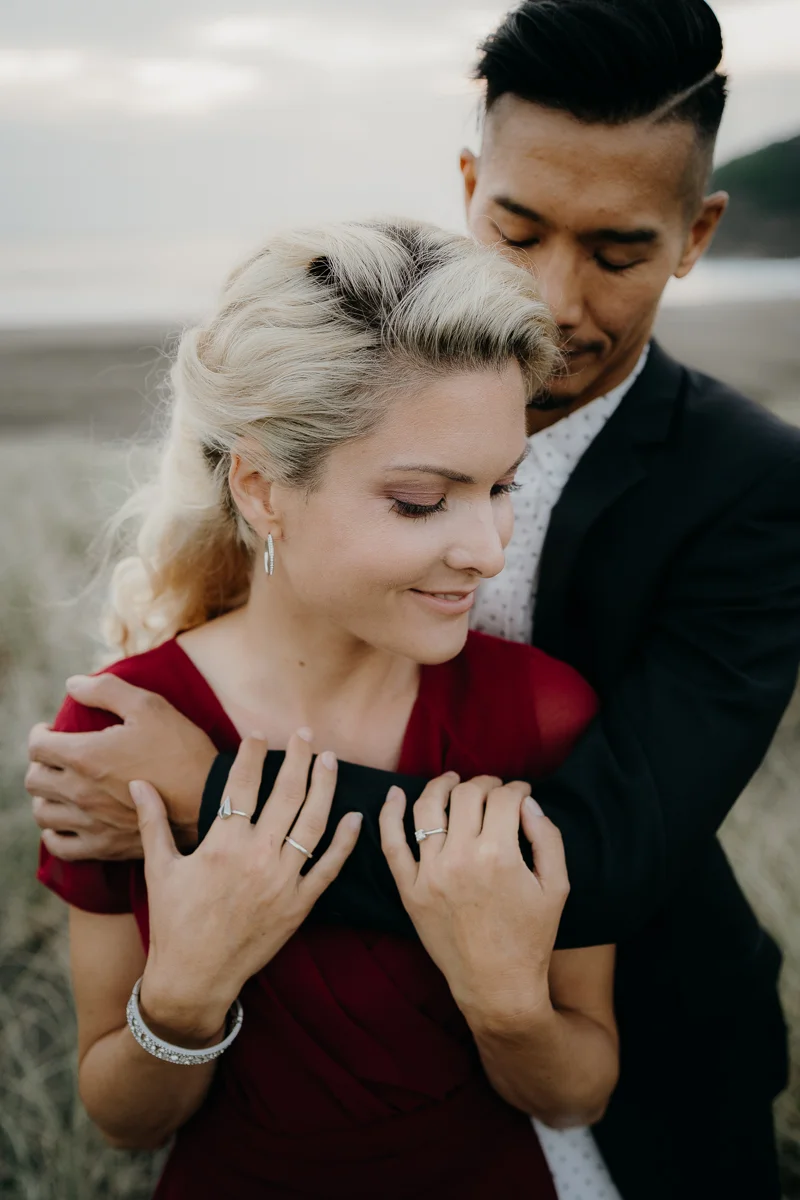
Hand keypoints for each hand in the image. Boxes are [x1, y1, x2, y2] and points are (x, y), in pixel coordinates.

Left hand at [26, 673, 217, 859]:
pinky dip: (54, 833)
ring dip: (46, 796)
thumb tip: (73, 684)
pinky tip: (67, 820)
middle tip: (58, 756)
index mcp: (86, 755)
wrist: (209, 799)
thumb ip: (106, 690)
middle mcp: (79, 791)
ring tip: (62, 786)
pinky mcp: (103, 845)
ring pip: (42, 813)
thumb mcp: (149, 706)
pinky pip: (59, 846)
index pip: (37, 746)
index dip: (41, 733)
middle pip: (34, 779)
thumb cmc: (181, 749)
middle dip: (41, 763)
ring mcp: (89, 822)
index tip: (52, 730)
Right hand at [133, 731, 362, 1040]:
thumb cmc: (174, 923)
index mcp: (222, 844)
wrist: (195, 978)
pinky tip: (356, 817)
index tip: (258, 734)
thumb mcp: (160, 868)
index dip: (251, 755)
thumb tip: (138, 783)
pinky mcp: (300, 904)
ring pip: (313, 822)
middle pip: (286, 794)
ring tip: (330, 761)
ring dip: (325, 787)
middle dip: (298, 759)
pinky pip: (329, 867)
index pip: (242, 784)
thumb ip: (153, 822)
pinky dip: (345, 842)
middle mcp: (257, 856)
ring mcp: (283, 880)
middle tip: (305, 734)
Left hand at [379, 774, 568, 1028]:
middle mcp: (460, 858)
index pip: (504, 798)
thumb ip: (546, 837)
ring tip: (453, 781)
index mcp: (498, 855)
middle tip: (494, 789)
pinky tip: (394, 794)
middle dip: (485, 784)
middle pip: (467, 795)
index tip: (522, 793)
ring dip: (441, 785)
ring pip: (427, 808)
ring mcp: (429, 873)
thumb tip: (526, 802)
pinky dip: (388, 814)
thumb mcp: (556, 886)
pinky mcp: (409, 890)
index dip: (517, 789)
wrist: (497, 985)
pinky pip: (391, 844)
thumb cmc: (531, 937)